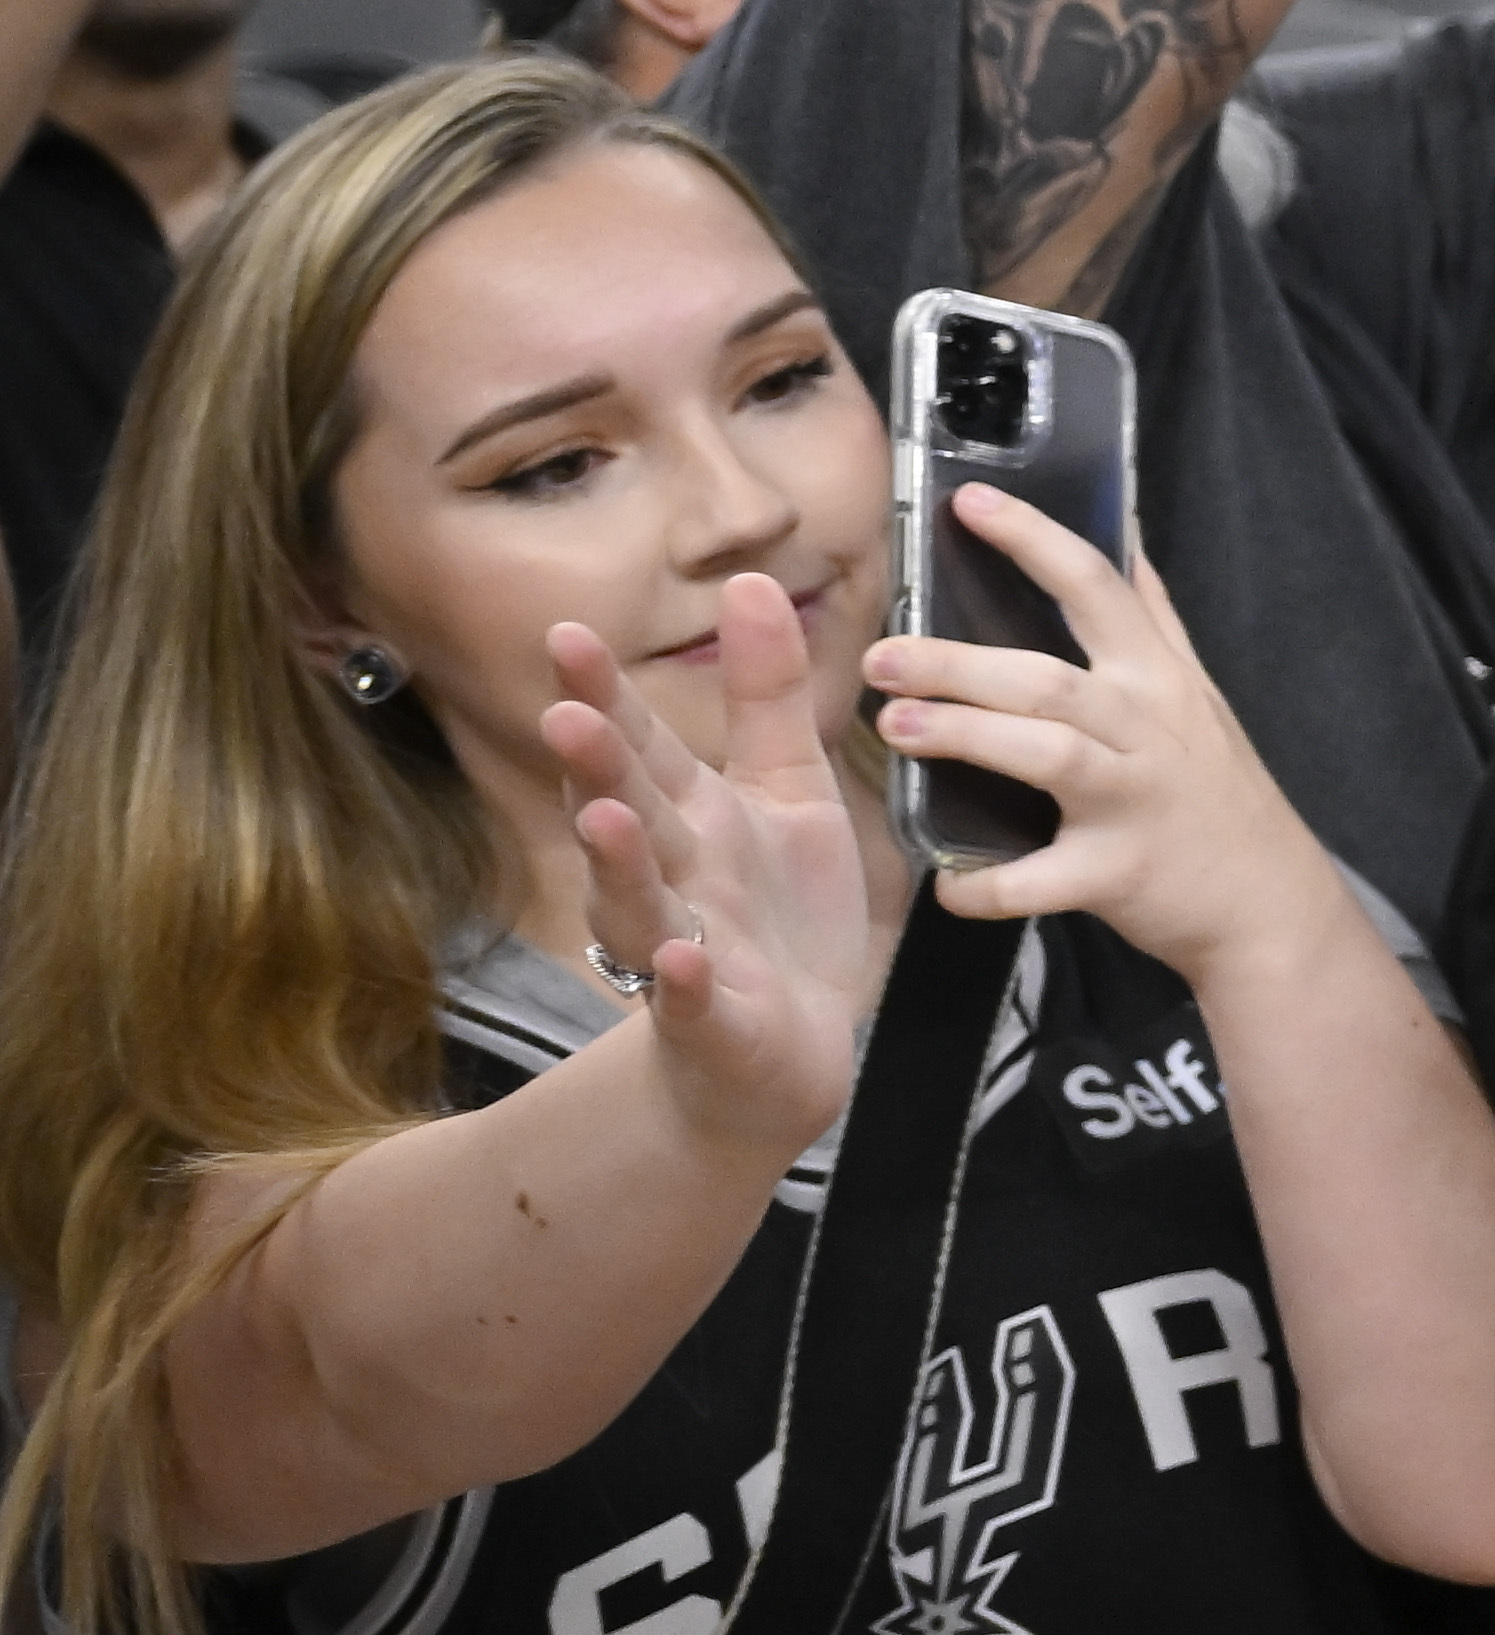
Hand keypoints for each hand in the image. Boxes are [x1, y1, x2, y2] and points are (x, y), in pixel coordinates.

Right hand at [530, 575, 883, 1166]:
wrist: (786, 1055)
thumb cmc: (779, 914)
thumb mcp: (788, 787)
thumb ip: (766, 692)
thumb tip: (746, 578)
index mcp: (690, 820)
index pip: (640, 748)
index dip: (606, 695)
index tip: (567, 635)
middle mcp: (674, 880)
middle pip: (628, 815)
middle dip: (597, 768)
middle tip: (566, 713)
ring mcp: (687, 953)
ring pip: (641, 905)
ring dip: (620, 864)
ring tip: (603, 817)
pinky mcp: (718, 1024)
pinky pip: (697, 1003)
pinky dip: (687, 983)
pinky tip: (681, 960)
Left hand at [864, 492, 1355, 993]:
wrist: (1267, 898)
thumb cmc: (1213, 789)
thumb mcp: (1196, 691)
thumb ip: (1153, 619)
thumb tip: (1124, 534)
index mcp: (1157, 676)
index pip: (1096, 586)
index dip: (1034, 539)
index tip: (969, 503)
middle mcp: (1147, 727)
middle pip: (1050, 678)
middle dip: (961, 662)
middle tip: (881, 655)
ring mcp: (1134, 799)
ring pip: (1047, 755)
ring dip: (968, 737)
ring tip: (894, 726)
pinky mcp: (1117, 873)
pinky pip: (1041, 880)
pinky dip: (988, 885)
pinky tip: (945, 881)